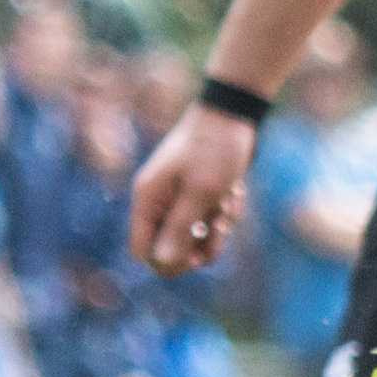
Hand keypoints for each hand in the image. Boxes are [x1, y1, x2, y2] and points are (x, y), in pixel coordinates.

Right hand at [128, 103, 258, 273]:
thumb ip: (180, 228)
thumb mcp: (201, 192)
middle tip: (220, 224)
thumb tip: (162, 262)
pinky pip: (209, 221)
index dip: (168, 262)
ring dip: (218, 227)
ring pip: (195, 236)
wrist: (232, 114)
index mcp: (148, 200)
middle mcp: (158, 202)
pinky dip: (225, 212)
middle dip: (201, 243)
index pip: (142, 250)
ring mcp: (177, 198)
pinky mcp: (196, 195)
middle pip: (172, 248)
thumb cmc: (215, 149)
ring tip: (229, 200)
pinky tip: (234, 192)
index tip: (197, 256)